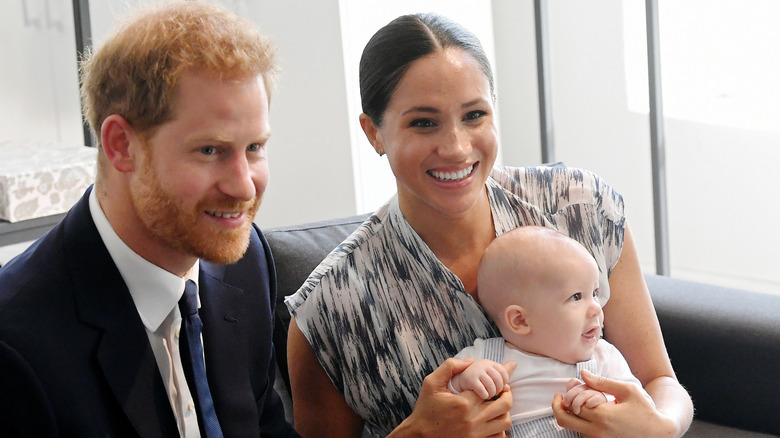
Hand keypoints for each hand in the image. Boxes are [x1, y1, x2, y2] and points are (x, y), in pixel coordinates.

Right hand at [390, 358, 515, 437]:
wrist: (420, 436)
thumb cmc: (426, 409)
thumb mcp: (431, 383)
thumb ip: (450, 367)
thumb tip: (470, 361)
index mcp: (463, 403)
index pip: (492, 386)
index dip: (500, 378)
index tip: (504, 373)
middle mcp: (472, 419)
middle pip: (504, 404)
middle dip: (506, 393)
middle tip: (502, 390)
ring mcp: (476, 434)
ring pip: (505, 422)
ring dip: (505, 411)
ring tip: (498, 405)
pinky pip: (499, 437)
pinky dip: (501, 429)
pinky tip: (493, 421)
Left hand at [552, 370, 677, 437]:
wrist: (658, 433)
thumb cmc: (644, 409)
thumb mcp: (627, 390)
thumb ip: (602, 382)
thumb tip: (582, 374)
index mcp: (603, 416)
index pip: (572, 404)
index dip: (569, 394)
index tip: (571, 386)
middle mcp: (597, 432)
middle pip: (564, 420)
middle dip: (557, 407)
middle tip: (559, 398)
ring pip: (572, 428)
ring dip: (570, 415)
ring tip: (580, 403)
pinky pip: (582, 435)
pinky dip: (579, 423)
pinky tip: (588, 414)